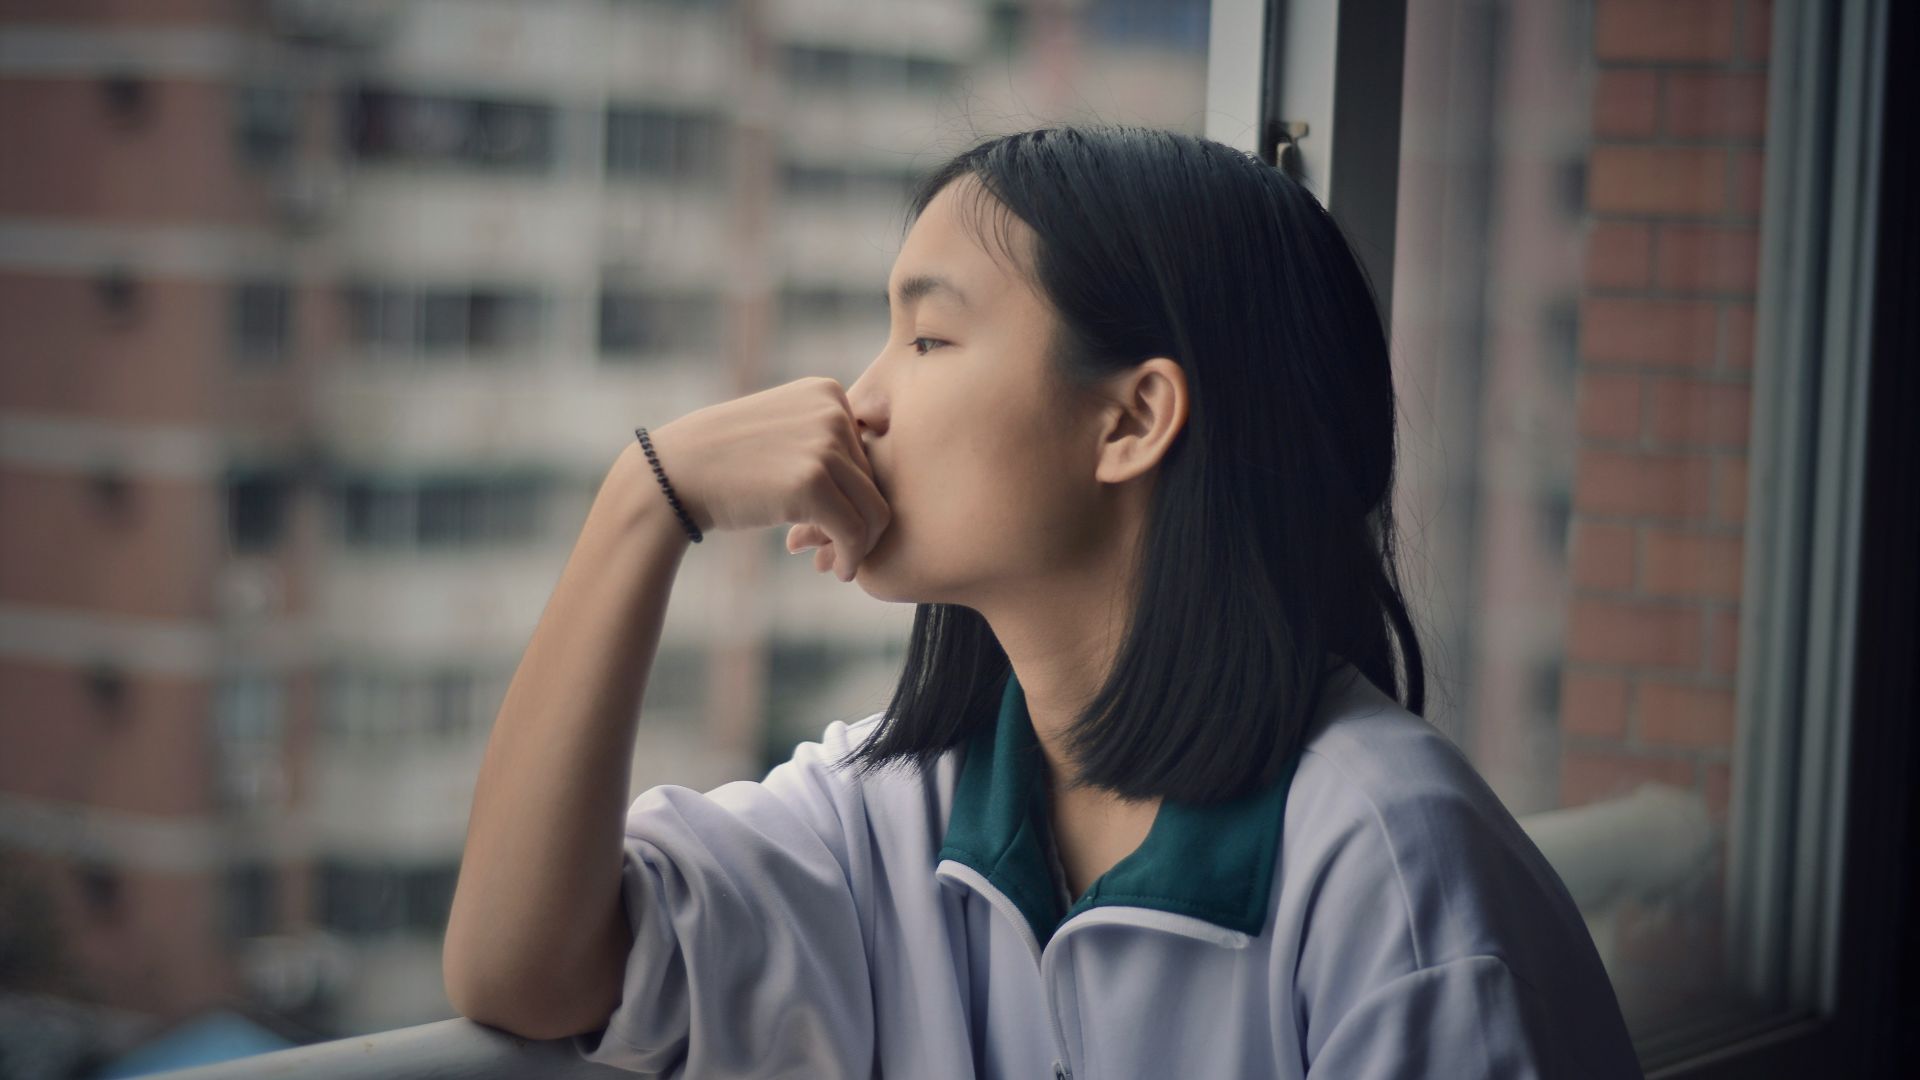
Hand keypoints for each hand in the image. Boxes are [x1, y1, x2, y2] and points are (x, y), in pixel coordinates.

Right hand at [643, 377, 888, 581]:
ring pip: (874, 510)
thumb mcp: (784, 431)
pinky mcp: (812, 482)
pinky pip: (854, 531)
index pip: (869, 454)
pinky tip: (837, 571)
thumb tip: (881, 493)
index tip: (836, 525)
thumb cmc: (727, 462)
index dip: (856, 496)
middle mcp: (833, 411)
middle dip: (858, 524)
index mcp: (827, 392)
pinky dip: (851, 557)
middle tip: (834, 554)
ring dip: (859, 545)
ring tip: (837, 565)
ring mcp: (824, 444)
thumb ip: (828, 445)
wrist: (674, 473)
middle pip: (876, 482)